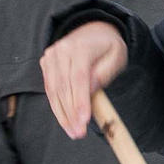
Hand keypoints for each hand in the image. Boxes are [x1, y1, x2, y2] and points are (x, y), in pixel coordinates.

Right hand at [39, 20, 127, 139]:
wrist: (92, 30)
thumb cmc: (108, 46)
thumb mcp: (116, 56)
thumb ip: (104, 73)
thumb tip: (90, 90)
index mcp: (80, 48)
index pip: (78, 78)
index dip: (79, 101)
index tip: (83, 120)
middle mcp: (61, 51)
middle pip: (64, 87)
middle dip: (71, 114)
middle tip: (79, 133)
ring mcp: (50, 57)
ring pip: (53, 91)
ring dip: (62, 114)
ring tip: (72, 132)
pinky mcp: (46, 63)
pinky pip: (49, 89)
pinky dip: (56, 106)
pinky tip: (64, 120)